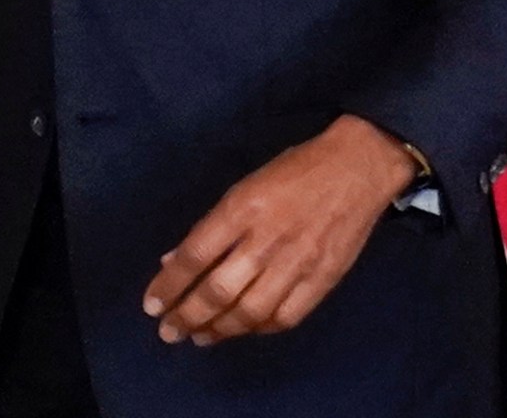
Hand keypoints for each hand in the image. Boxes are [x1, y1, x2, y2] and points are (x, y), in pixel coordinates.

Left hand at [143, 115, 420, 345]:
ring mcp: (298, 264)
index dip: (169, 285)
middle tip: (169, 332)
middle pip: (219, 291)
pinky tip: (241, 330)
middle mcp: (266, 241)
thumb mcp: (242, 187)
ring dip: (220, 330)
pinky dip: (258, 328)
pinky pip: (285, 317)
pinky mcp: (324, 280)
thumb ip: (211, 228)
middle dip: (188, 316)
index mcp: (241, 210)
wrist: (356, 170)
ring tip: (199, 337)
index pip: (194, 256)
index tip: (151, 306)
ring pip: (251, 311)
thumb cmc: (291, 172)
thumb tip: (174, 262)